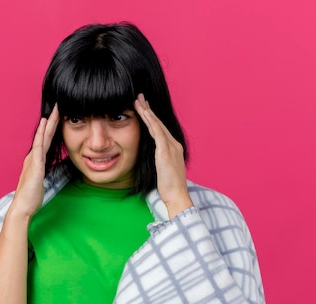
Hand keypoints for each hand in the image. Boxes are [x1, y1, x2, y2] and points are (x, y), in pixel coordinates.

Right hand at [10, 104, 59, 217]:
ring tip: (53, 111)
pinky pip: (39, 146)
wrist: (22, 207)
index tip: (58, 116)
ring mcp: (33, 160)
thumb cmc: (31, 197)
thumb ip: (43, 173)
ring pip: (42, 137)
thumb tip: (46, 171)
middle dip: (52, 121)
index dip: (52, 128)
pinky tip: (45, 125)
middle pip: (44, 135)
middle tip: (57, 106)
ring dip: (48, 124)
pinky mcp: (35, 165)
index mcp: (36, 161)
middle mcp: (33, 157)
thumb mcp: (40, 182)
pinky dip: (42, 135)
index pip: (46, 141)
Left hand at [134, 94, 192, 217]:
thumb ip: (159, 161)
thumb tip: (154, 159)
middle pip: (159, 123)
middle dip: (149, 109)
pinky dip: (150, 121)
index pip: (160, 129)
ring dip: (147, 111)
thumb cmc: (169, 187)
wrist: (177, 195)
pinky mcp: (165, 151)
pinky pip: (157, 132)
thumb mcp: (163, 170)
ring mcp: (171, 147)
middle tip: (140, 97)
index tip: (144, 108)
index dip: (152, 118)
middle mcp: (174, 144)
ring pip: (157, 124)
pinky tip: (144, 113)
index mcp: (173, 148)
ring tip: (138, 101)